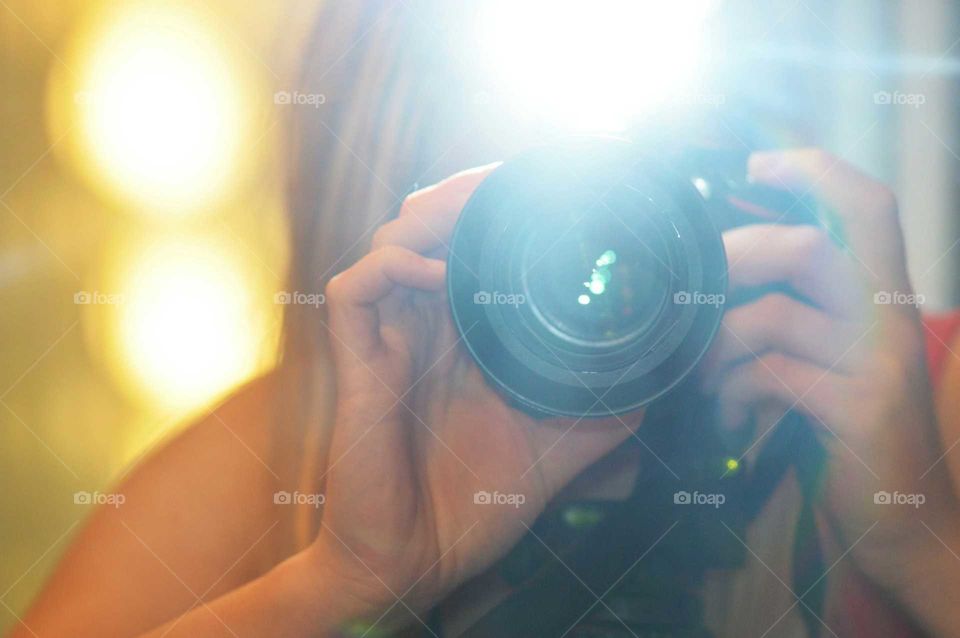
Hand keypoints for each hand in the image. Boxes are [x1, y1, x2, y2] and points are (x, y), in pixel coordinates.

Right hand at [305, 165, 642, 625]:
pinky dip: (393, 267)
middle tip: (516, 179)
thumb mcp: (561, 445)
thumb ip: (606, 406)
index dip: (499, 204)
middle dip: (471, 192)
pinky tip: (438, 275)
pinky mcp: (356, 362)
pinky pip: (354, 288)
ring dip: (435, 216)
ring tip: (481, 213)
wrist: (417, 560)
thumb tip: (664, 372)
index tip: (547, 181)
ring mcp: (388, 338)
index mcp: (467, 332)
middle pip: (432, 223)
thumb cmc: (476, 503)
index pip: (475, 242)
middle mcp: (426, 322)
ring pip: (392, 240)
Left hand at [699, 149, 959, 589]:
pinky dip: (734, 394)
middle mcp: (889, 318)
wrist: (905, 522)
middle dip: (731, 268)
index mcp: (882, 297)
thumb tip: (725, 282)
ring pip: (773, 316)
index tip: (757, 167)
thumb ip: (798, 314)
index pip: (867, 206)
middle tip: (693, 308)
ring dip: (718, 348)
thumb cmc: (853, 433)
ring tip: (706, 381)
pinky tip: (730, 420)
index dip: (816, 171)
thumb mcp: (833, 361)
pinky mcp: (861, 409)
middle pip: (808, 248)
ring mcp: (878, 363)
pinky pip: (773, 376)